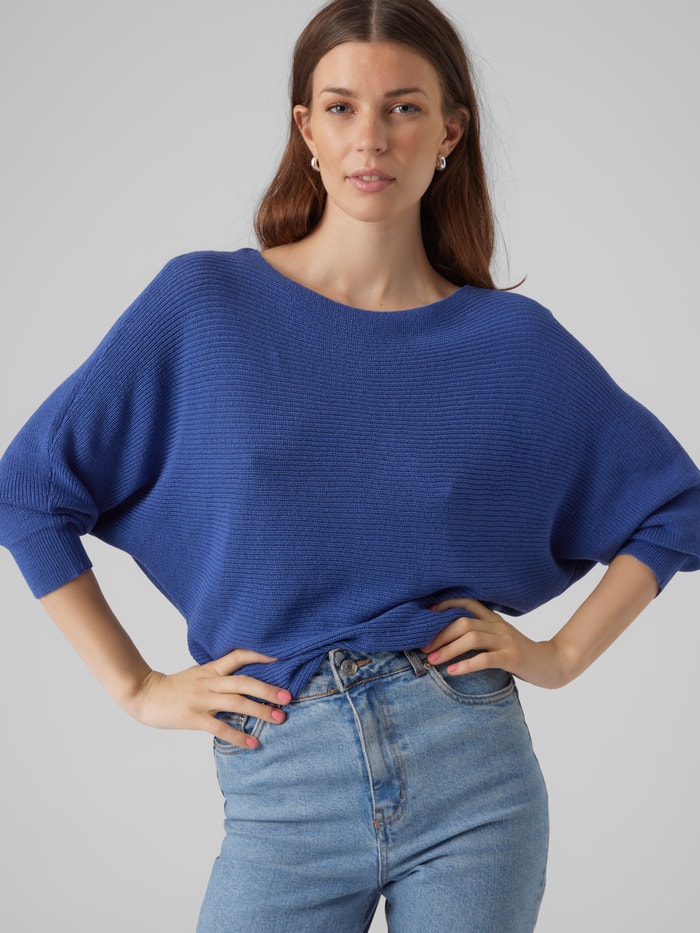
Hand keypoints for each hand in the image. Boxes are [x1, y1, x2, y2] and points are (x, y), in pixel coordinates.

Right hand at [126, 649, 291, 748]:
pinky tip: (252, 743)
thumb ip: (216, 676)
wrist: (143, 694)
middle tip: (288, 697)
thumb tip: (241, 681)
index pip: (238, 656)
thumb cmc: (172, 687)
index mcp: (210, 669)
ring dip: (260, 711)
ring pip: (237, 702)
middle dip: (268, 689)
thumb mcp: (197, 674)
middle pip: (244, 682)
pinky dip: (238, 736)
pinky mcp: (193, 717)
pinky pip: (220, 727)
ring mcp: (202, 699)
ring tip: (279, 718)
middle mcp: (209, 682)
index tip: (280, 661)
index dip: (259, 656)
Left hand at [423, 598, 571, 688]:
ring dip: (448, 649)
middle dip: (439, 634)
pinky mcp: (512, 657)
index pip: (467, 603)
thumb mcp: (499, 639)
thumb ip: (480, 636)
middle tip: (423, 648)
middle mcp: (498, 626)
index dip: (445, 605)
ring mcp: (506, 640)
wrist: (553, 664)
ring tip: (432, 660)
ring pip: (471, 637)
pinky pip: (486, 658)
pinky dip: (466, 664)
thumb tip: (449, 640)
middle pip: (463, 622)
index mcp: (493, 619)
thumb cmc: (521, 654)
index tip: (426, 615)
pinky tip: (452, 672)